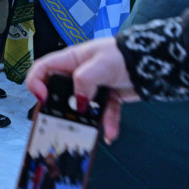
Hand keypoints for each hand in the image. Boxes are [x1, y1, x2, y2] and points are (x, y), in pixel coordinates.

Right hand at [25, 37, 140, 143]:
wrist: (152, 62)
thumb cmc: (124, 54)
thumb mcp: (100, 64)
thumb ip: (84, 82)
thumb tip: (78, 104)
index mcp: (70, 60)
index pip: (42, 69)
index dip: (36, 83)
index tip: (44, 99)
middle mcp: (78, 74)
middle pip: (60, 93)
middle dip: (60, 109)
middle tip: (63, 121)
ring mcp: (93, 87)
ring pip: (83, 108)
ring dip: (87, 121)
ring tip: (92, 131)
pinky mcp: (107, 97)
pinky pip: (103, 113)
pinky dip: (107, 123)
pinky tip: (110, 133)